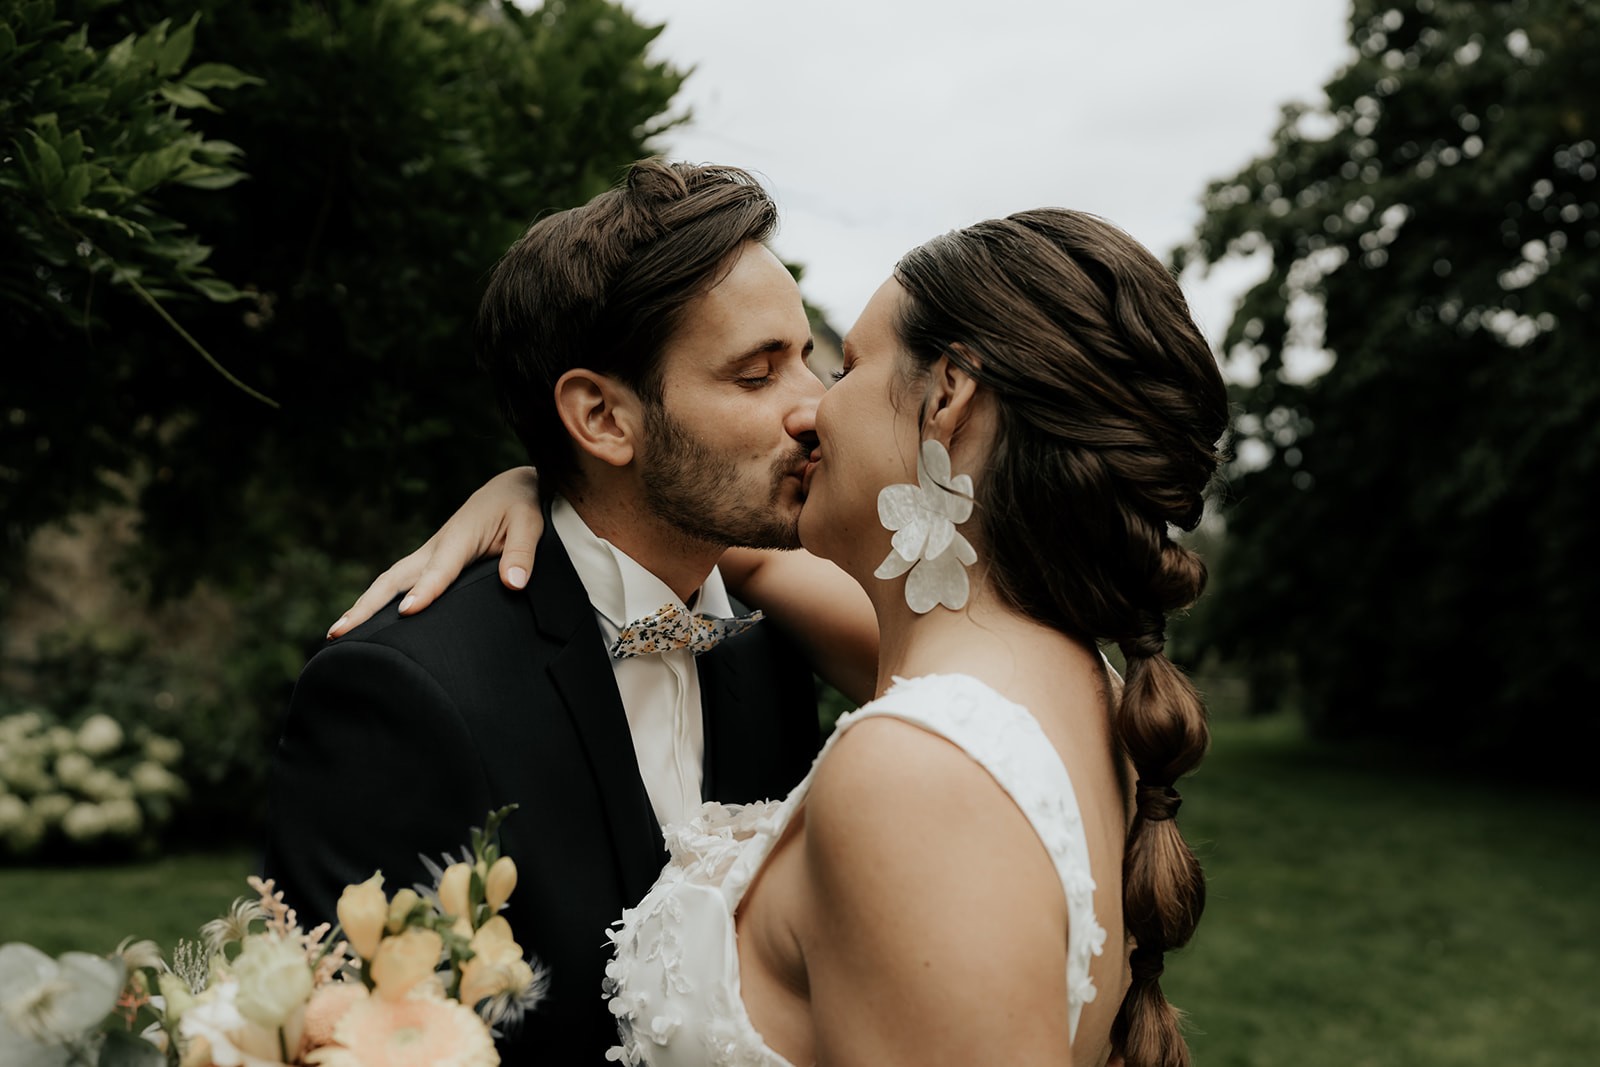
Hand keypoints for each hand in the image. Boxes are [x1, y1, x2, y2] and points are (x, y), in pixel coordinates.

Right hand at [327, 467, 543, 636]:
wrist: (508, 487)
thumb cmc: (520, 506)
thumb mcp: (530, 524)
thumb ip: (522, 553)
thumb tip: (512, 584)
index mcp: (460, 538)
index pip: (440, 569)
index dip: (425, 591)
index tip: (407, 613)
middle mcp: (436, 547)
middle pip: (395, 579)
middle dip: (367, 606)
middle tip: (340, 633)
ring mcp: (428, 554)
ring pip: (389, 582)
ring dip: (363, 606)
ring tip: (336, 635)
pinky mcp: (430, 561)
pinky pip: (398, 583)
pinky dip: (377, 602)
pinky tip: (365, 624)